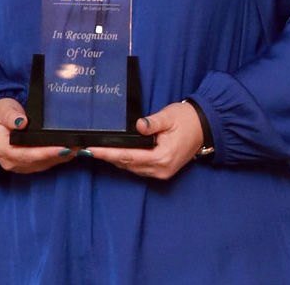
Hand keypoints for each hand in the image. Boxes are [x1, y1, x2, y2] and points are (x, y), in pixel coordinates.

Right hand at [0, 97, 77, 172]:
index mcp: (4, 151)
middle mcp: (13, 163)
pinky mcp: (30, 165)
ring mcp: (22, 166)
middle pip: (41, 161)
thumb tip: (22, 122)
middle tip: (79, 146)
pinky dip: (61, 156)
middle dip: (61, 154)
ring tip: (81, 147)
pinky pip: (48, 162)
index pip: (28, 154)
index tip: (62, 148)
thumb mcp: (2, 110)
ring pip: (47, 163)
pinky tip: (73, 149)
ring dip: (64, 156)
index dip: (46, 152)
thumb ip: (11, 116)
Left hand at [87, 101, 203, 179]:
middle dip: (107, 156)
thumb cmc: (186, 120)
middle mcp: (161, 169)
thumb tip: (139, 126)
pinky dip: (125, 160)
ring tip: (95, 151)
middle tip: (86, 149)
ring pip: (131, 167)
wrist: (204, 128)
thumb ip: (153, 122)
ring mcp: (162, 172)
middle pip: (127, 164)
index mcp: (163, 157)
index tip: (91, 149)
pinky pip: (138, 167)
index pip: (129, 156)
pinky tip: (113, 153)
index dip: (109, 153)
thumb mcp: (169, 116)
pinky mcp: (161, 170)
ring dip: (114, 159)